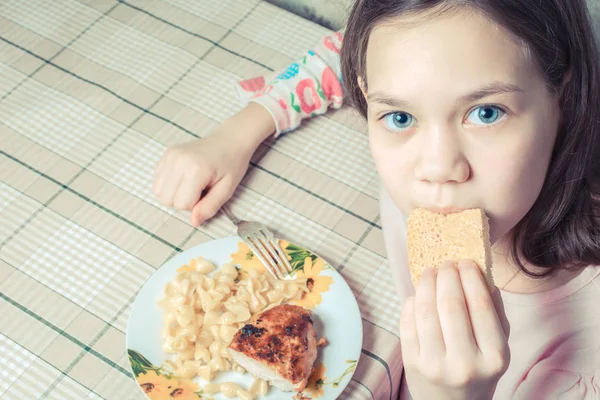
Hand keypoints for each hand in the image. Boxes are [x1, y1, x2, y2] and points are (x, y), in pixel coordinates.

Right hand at [153, 103, 274, 225]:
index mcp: (195, 170)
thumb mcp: (226, 190)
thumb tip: (193, 222)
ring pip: (158, 191)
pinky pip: (158, 180)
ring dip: (174, 193)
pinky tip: (184, 177)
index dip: (195, 205)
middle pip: (166, 199)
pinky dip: (169, 184)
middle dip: (182, 201)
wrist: (230, 140)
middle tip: (199, 190)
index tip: (206, 194)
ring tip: (191, 184)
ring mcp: (170, 155)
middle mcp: (178, 161)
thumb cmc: (231, 164)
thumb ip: (209, 207)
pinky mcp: (167, 154)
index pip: (181, 204)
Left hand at [400, 260, 509, 399]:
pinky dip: (411, 302)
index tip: (466, 261)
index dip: (471, 277)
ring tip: (429, 272)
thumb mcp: (498, 347)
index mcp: (494, 356)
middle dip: (446, 275)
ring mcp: (435, 365)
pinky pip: (407, 323)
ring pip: (425, 311)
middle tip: (446, 263)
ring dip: (426, 284)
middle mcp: (465, 363)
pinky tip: (417, 294)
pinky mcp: (412, 365)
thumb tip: (481, 272)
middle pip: (450, 304)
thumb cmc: (478, 369)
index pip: (480, 306)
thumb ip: (495, 312)